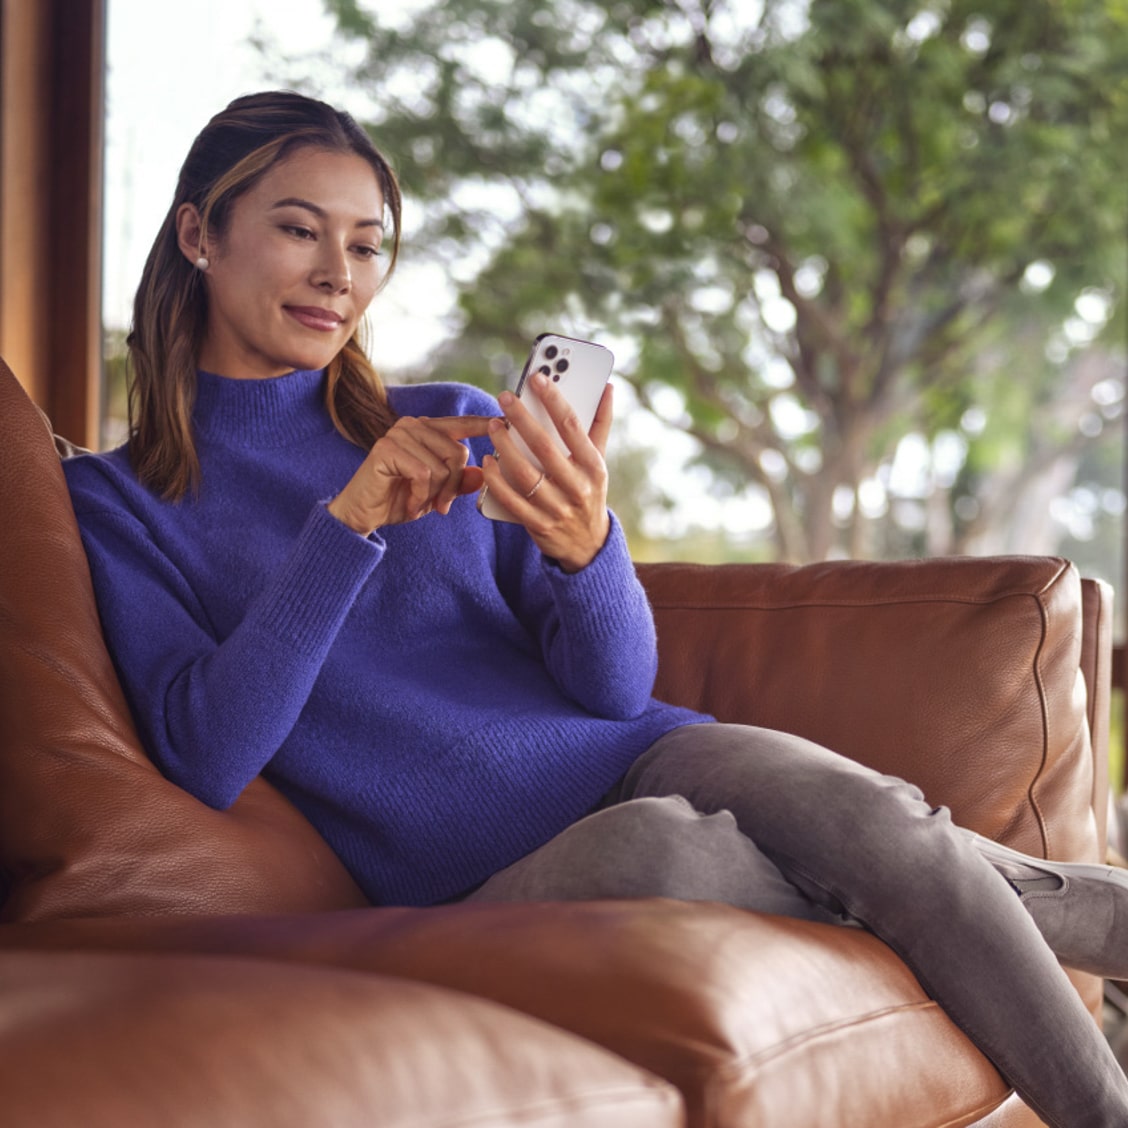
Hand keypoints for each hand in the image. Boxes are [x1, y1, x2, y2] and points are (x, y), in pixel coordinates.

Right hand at [329, 414, 492, 535]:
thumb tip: (483, 473)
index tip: (504, 421)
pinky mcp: (387, 449)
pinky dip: (421, 496)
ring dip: (435, 494)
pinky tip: (409, 503)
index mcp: (425, 429)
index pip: (461, 424)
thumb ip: (459, 482)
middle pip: (458, 453)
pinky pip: (424, 475)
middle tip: (439, 506)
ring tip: (418, 503)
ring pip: (443, 466)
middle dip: (452, 487)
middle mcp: (412, 425)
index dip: (482, 424)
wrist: (362, 515)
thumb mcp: (437, 493)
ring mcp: (398, 434)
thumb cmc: (398, 500)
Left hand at [481, 371, 612, 571]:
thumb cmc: (589, 492)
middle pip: (545, 447)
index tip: (537, 378)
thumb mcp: (599, 462)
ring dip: (505, 447)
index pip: (573, 427)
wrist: (588, 545)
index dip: (555, 399)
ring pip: (525, 474)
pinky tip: (488, 462)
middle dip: (522, 419)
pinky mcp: (538, 525)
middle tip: (505, 397)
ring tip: (493, 426)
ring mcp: (557, 508)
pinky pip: (512, 500)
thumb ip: (600, 424)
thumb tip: (607, 388)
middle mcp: (577, 487)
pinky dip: (497, 480)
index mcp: (594, 467)